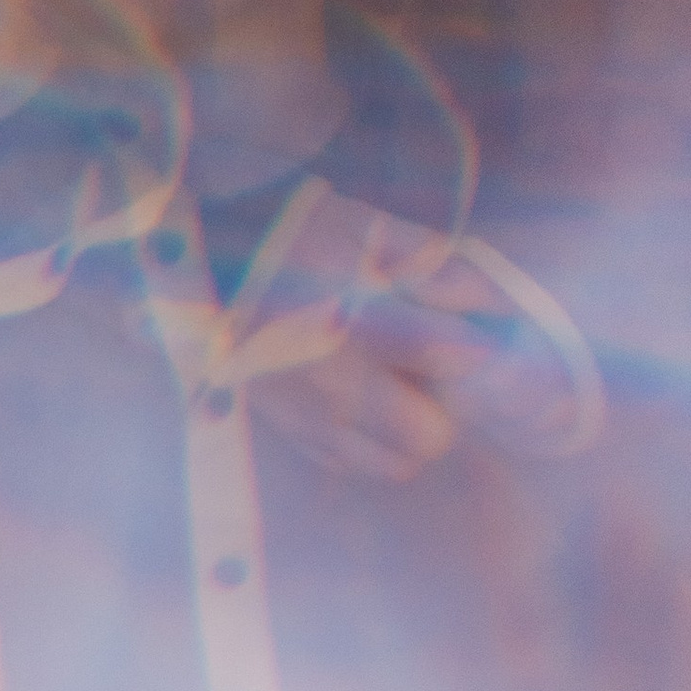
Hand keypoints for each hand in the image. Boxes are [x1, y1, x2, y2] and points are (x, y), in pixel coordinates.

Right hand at [249, 208, 573, 486]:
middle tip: (439, 368)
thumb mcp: (368, 227)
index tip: (484, 336)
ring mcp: (307, 415)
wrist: (197, 255)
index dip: (482, 350)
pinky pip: (351, 462)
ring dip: (410, 430)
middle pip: (429, 436)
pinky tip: (362, 397)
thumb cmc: (292, 229)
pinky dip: (370, 441)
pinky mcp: (285, 429)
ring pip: (394, 462)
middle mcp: (334, 380)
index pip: (452, 357)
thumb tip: (494, 305)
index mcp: (359, 317)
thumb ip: (436, 268)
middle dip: (447, 405)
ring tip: (400, 385)